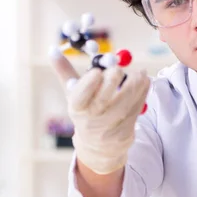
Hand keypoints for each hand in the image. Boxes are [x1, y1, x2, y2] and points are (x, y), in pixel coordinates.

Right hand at [50, 47, 150, 174]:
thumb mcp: (73, 95)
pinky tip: (144, 82)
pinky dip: (142, 94)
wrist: (98, 146)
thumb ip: (65, 72)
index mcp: (77, 110)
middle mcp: (92, 122)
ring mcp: (110, 129)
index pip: (79, 99)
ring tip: (139, 73)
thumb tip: (53, 50)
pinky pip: (136, 110)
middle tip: (118, 69)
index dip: (88, 85)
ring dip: (134, 86)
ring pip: (124, 105)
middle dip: (111, 83)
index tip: (97, 71)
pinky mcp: (126, 133)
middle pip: (102, 102)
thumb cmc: (85, 112)